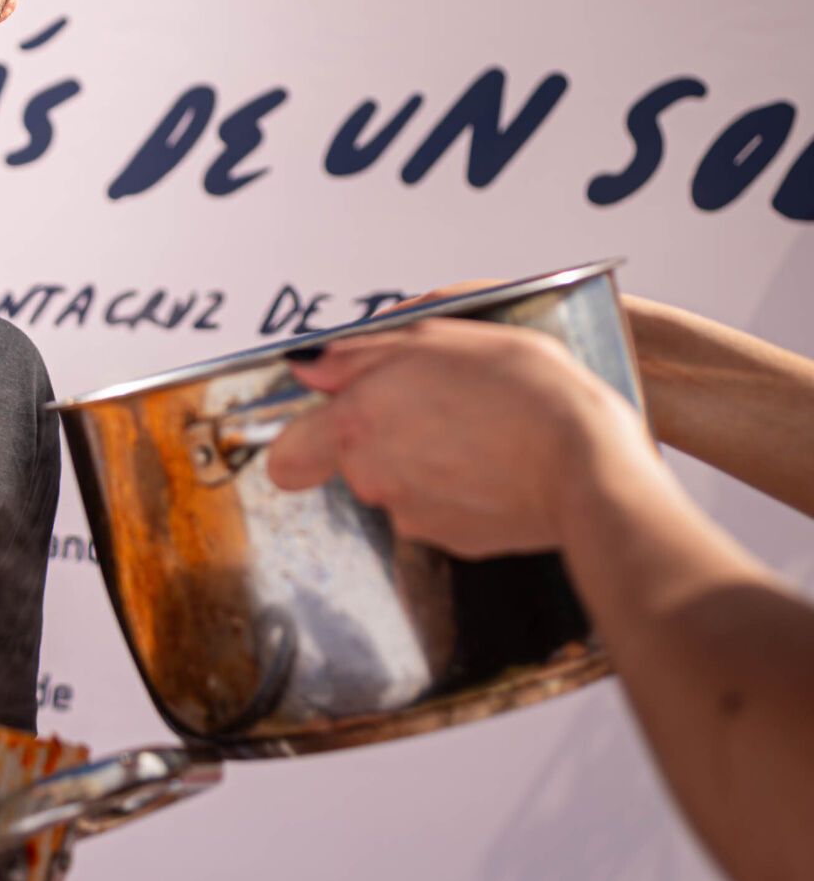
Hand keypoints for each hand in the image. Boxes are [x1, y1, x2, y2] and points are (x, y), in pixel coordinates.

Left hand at [266, 319, 657, 557]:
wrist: (592, 463)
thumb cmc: (525, 390)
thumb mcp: (437, 340)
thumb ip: (359, 353)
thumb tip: (308, 367)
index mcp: (355, 424)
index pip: (287, 450)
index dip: (305, 433)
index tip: (330, 417)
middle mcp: (372, 477)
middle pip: (351, 457)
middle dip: (381, 433)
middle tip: (438, 404)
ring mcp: (412, 515)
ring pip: (398, 481)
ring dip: (425, 457)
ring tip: (480, 428)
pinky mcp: (453, 540)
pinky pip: (440, 506)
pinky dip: (460, 486)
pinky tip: (497, 461)